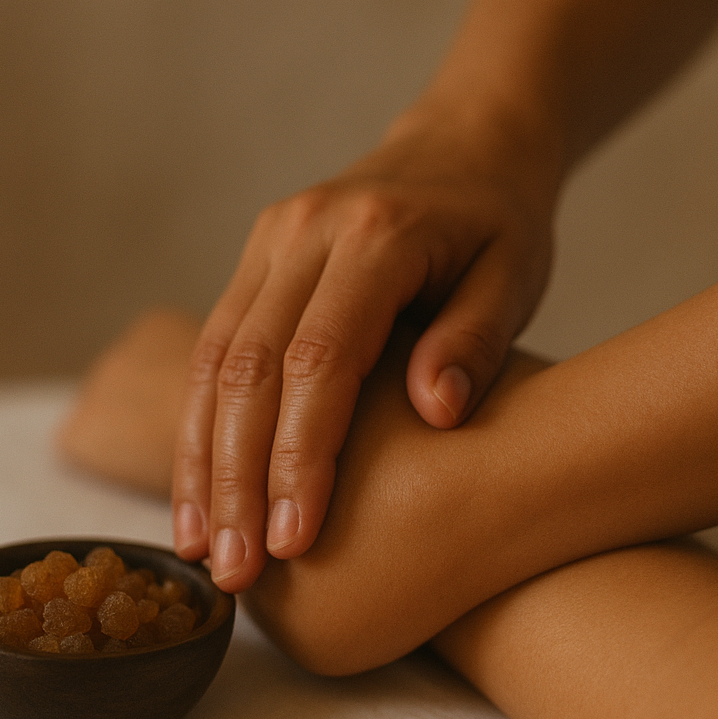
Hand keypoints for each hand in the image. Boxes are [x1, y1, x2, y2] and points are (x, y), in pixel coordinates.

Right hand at [171, 107, 555, 592]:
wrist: (464, 145)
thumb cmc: (500, 220)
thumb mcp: (515, 275)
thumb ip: (477, 339)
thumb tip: (433, 413)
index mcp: (377, 236)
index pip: (321, 358)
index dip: (302, 456)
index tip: (295, 542)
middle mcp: (306, 230)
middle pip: (251, 366)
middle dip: (237, 476)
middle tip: (235, 573)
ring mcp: (270, 238)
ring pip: (215, 359)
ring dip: (204, 458)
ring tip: (202, 549)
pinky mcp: (257, 258)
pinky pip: (215, 345)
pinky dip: (202, 421)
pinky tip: (202, 485)